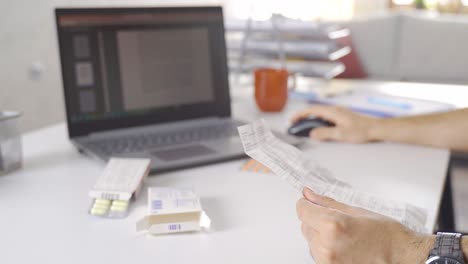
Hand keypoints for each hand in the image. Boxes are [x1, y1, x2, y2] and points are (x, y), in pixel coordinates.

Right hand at [291, 106, 379, 142]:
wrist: (376, 128)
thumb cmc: (361, 130)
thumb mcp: (341, 134)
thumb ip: (325, 133)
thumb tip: (312, 134)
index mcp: (332, 112)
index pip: (311, 110)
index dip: (300, 115)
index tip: (292, 121)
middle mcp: (334, 110)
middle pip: (314, 111)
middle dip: (303, 118)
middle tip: (295, 126)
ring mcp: (338, 113)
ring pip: (320, 115)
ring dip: (311, 120)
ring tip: (304, 129)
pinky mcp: (342, 117)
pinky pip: (326, 118)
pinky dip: (318, 122)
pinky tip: (319, 129)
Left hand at [296, 188, 433, 263]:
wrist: (403, 258)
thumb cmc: (387, 236)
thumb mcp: (356, 211)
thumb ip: (327, 203)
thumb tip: (308, 195)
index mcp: (332, 226)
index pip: (302, 210)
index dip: (307, 205)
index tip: (311, 204)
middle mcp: (326, 246)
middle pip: (305, 226)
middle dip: (317, 221)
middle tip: (340, 224)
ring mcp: (326, 262)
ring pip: (311, 242)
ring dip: (321, 237)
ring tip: (346, 238)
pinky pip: (317, 255)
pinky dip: (326, 250)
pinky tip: (345, 248)